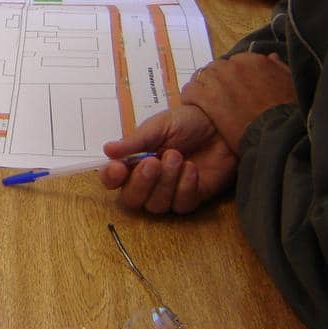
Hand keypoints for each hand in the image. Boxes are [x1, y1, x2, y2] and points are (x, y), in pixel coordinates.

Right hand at [99, 105, 238, 213]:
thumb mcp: (158, 126)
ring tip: (178, 157)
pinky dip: (185, 187)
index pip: (112, 179)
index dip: (111, 178)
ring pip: (156, 205)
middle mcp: (147, 181)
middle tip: (153, 162)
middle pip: (131, 199)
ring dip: (166, 182)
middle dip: (141, 183)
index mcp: (133, 161)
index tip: (117, 168)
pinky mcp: (190, 199)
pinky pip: (180, 205)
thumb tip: (107, 150)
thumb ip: (134, 142)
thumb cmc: (185, 122)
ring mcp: (168, 192)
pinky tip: (192, 168)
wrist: (220, 126)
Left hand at [181, 53, 295, 153]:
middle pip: (215, 69)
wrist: (279, 134)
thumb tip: (270, 56)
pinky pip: (190, 91)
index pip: (232, 63)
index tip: (233, 90)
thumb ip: (278, 68)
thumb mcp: (290, 85)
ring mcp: (218, 79)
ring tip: (207, 105)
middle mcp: (234, 65)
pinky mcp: (206, 96)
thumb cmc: (288, 113)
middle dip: (216, 83)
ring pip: (201, 79)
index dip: (230, 77)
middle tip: (220, 100)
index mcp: (254, 60)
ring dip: (203, 90)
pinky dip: (191, 99)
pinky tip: (197, 108)